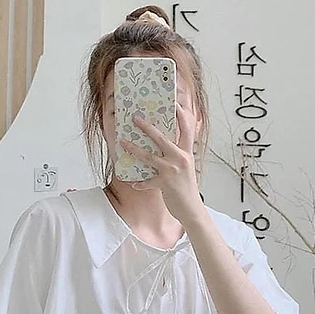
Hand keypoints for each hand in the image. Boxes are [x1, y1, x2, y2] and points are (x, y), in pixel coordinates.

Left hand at [120, 102, 205, 226]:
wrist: (191, 209)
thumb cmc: (187, 188)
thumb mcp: (186, 168)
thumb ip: (178, 155)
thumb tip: (165, 145)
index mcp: (187, 153)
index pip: (187, 129)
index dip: (181, 115)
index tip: (174, 103)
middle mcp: (180, 158)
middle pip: (162, 138)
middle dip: (147, 127)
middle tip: (136, 118)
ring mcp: (172, 171)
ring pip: (149, 157)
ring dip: (134, 149)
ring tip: (123, 143)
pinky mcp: (164, 183)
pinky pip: (147, 181)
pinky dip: (140, 183)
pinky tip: (134, 183)